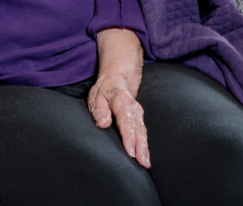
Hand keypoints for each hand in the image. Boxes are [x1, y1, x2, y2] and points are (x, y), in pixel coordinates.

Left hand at [88, 28, 149, 168]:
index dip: (128, 137)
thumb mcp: (96, 95)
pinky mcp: (139, 119)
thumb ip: (99, 109)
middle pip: (138, 129)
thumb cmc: (105, 90)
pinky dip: (144, 146)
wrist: (118, 79)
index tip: (130, 151)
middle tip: (142, 162)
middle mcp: (133, 108)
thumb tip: (103, 124)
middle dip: (141, 146)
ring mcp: (138, 114)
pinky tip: (145, 158)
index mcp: (121, 101)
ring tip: (145, 163)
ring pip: (143, 132)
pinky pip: (143, 133)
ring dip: (145, 148)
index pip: (126, 121)